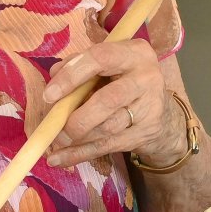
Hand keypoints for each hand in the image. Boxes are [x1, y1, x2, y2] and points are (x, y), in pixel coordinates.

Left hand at [41, 40, 185, 168]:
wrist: (161, 112)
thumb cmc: (122, 80)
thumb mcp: (106, 65)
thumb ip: (78, 65)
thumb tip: (54, 78)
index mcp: (134, 53)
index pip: (100, 58)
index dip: (72, 76)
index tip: (49, 95)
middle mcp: (146, 78)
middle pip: (109, 100)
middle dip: (77, 117)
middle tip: (54, 126)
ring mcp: (150, 108)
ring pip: (108, 128)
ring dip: (77, 138)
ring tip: (55, 141)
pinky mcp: (146, 134)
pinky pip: (108, 146)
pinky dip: (80, 153)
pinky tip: (60, 159)